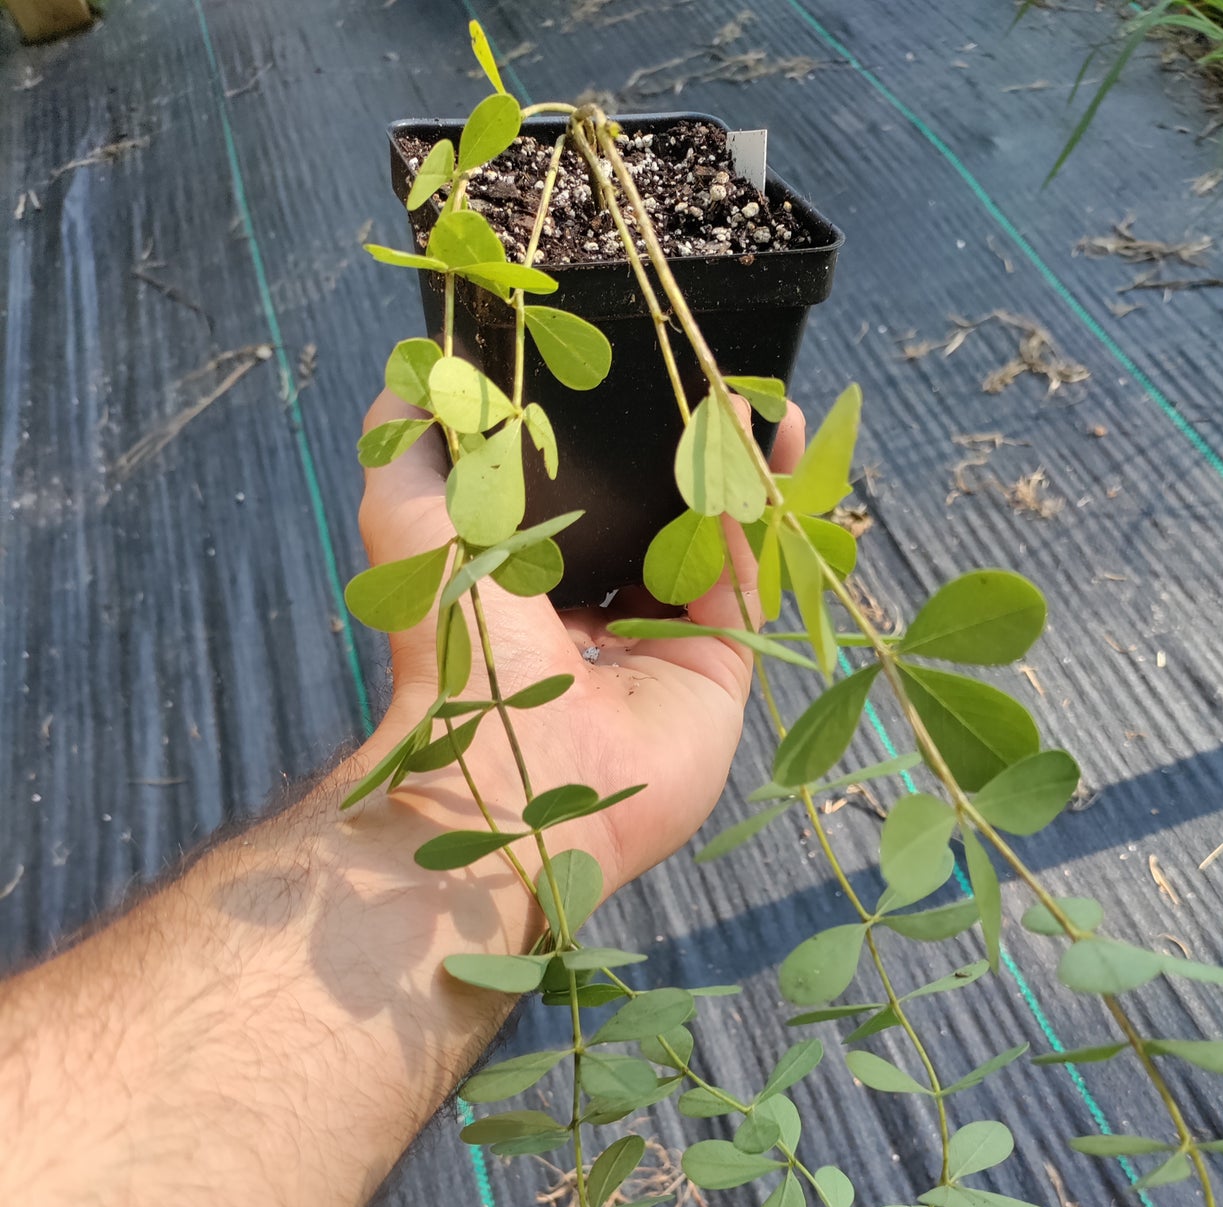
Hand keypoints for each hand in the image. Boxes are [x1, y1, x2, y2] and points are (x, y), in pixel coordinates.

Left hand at [352, 390, 804, 902]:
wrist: (512, 768)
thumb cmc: (453, 648)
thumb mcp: (409, 523)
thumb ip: (410, 450)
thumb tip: (415, 376)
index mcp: (525, 600)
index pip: (574, 512)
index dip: (602, 449)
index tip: (622, 379)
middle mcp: (596, 629)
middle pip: (650, 527)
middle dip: (679, 459)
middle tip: (700, 383)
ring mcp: (660, 656)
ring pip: (707, 549)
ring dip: (731, 474)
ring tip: (747, 395)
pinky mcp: (716, 677)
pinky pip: (744, 582)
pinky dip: (756, 512)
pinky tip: (768, 438)